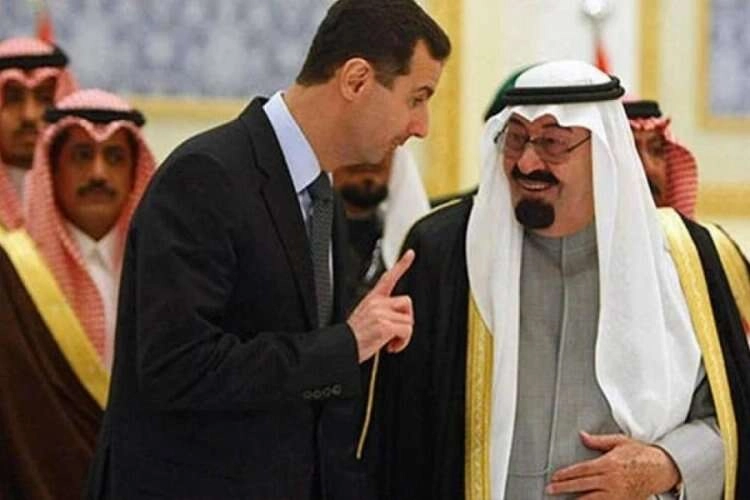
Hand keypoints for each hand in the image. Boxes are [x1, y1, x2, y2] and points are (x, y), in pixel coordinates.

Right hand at [347, 250, 414, 362]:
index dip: (402, 264)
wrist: (343, 348)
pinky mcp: (384, 326)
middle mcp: (377, 303)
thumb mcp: (364, 316)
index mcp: (372, 299)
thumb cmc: (353, 338)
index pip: (388, 277)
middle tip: (396, 331)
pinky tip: (391, 346)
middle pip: (407, 302)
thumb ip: (381, 312)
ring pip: (409, 320)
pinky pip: (407, 331)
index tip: (410, 253)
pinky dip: (403, 342)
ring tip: (391, 341)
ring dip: (404, 334)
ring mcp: (380, 314)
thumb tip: (399, 318)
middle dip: (406, 318)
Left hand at [545, 431, 680, 498]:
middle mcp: (611, 481)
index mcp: (608, 464)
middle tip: (551, 490)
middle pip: (582, 486)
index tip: (555, 477)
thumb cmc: (641, 454)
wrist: (661, 469)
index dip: (566, 475)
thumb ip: (598, 441)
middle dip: (564, 488)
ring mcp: (617, 494)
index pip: (581, 471)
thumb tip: (583, 436)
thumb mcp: (619, 442)